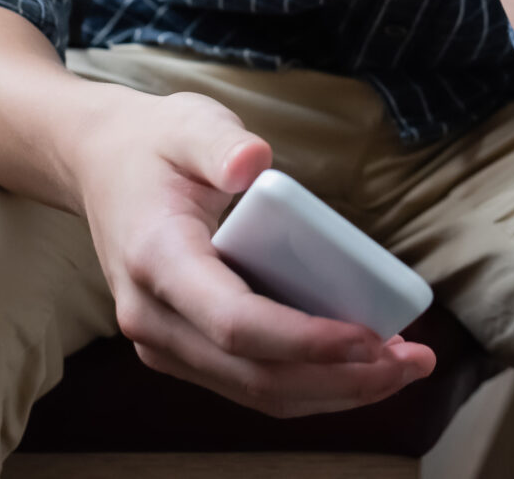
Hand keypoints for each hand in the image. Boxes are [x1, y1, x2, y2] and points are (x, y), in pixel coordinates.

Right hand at [67, 88, 434, 416]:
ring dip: (332, 390)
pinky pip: (248, 382)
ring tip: (400, 368)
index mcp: (156, 259)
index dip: (305, 339)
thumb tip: (254, 162)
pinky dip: (308, 383)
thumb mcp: (188, 123)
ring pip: (254, 391)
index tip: (370, 336)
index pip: (235, 322)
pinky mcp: (181, 349)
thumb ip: (220, 142)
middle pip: (253, 374)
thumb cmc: (155, 145)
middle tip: (412, 362)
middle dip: (339, 379)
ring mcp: (162, 341)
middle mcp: (152, 316)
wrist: (100, 167)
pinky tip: (360, 365)